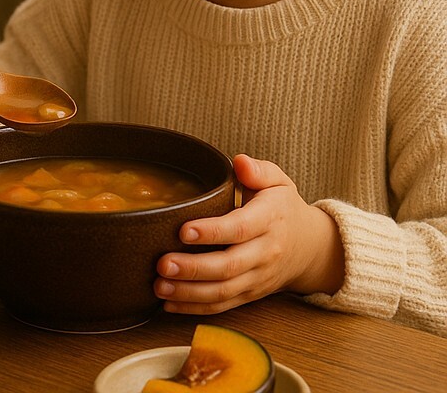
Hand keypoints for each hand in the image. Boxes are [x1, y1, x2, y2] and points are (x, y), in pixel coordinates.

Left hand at [153, 154, 344, 313]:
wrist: (310, 247)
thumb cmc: (283, 208)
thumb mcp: (278, 181)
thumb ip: (259, 170)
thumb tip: (240, 162)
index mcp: (269, 220)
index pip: (240, 228)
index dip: (212, 232)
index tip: (183, 231)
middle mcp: (264, 252)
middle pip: (229, 266)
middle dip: (194, 268)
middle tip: (162, 263)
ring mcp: (258, 277)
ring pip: (224, 291)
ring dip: (190, 292)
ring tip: (159, 286)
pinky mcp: (250, 294)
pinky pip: (223, 305)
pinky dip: (196, 308)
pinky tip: (169, 303)